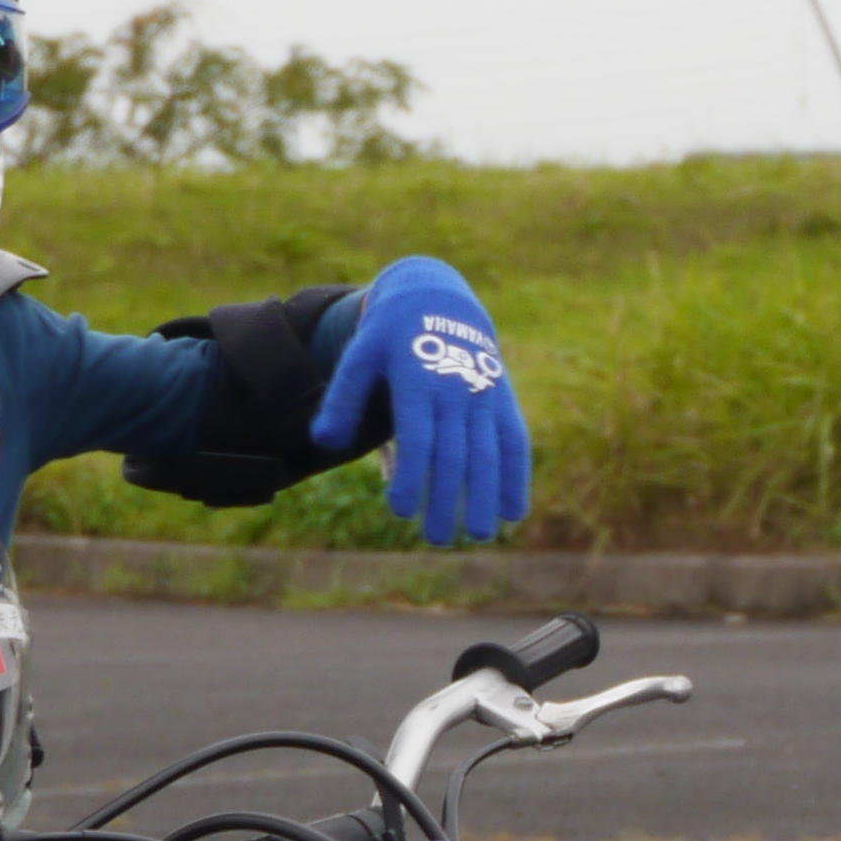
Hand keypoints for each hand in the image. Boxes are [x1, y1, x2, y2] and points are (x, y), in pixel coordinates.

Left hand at [310, 256, 531, 544]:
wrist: (439, 302)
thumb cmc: (390, 337)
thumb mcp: (360, 356)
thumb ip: (342, 400)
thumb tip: (323, 443)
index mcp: (418, 379)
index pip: (418, 437)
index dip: (412, 475)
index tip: (402, 511)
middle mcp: (456, 389)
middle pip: (455, 453)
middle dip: (447, 498)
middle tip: (437, 538)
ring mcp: (484, 395)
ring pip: (489, 452)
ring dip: (485, 495)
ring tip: (478, 534)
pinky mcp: (502, 401)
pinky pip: (514, 442)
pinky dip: (517, 477)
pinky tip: (512, 513)